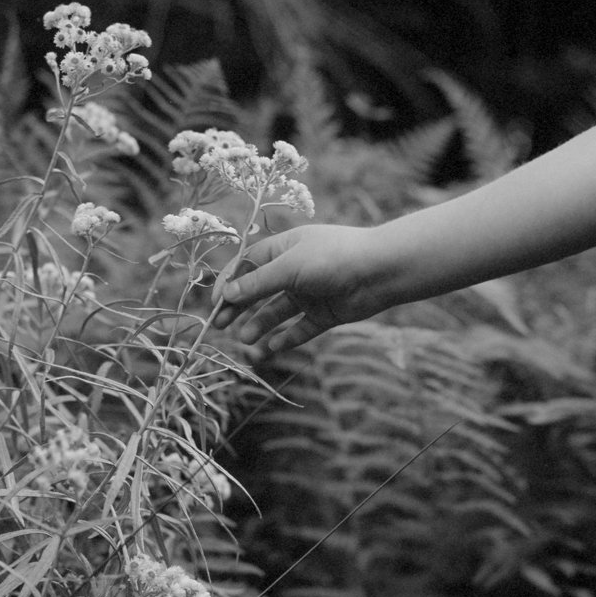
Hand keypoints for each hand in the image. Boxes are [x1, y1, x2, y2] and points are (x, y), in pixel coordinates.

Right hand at [212, 223, 398, 356]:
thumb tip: (227, 294)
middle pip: (259, 290)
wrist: (380, 271)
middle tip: (220, 325)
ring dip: (260, 324)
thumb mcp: (288, 267)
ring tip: (246, 339)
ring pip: (278, 311)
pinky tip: (273, 348)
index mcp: (284, 248)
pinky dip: (287, 338)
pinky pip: (301, 328)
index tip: (215, 302)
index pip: (247, 265)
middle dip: (238, 307)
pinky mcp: (326, 313)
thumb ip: (257, 283)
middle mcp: (295, 270)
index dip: (229, 282)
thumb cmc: (332, 258)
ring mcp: (310, 292)